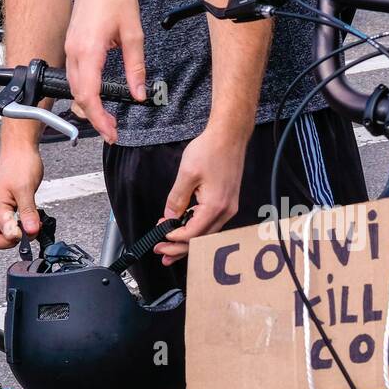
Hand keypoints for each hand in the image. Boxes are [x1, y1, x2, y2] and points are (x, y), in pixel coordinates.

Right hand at [0, 146, 43, 248]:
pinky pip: (8, 226)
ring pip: (0, 235)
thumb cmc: (20, 164)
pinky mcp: (5, 209)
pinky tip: (29, 218)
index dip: (14, 239)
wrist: (19, 150)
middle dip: (10, 241)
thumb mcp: (26, 189)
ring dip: (17, 233)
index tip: (29, 229)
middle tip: (27, 229)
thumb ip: (28, 213)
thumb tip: (30, 232)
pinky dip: (19, 226)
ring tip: (30, 221)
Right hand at [65, 0, 149, 143]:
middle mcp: (73, 50)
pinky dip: (84, 91)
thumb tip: (139, 95)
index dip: (98, 118)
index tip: (111, 133)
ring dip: (88, 106)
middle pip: (78, 95)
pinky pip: (73, 74)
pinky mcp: (71, 44)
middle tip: (113, 132)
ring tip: (107, 119)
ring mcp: (69, 47)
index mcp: (89, 49)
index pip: (89, 95)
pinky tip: (97, 98)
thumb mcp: (134, 36)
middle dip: (94, 118)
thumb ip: (135, 69)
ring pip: (73, 86)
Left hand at [155, 124, 248, 265]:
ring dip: (187, 241)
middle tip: (161, 253)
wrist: (229, 136)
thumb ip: (176, 199)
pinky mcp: (227, 203)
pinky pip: (210, 223)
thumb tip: (168, 218)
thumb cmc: (211, 150)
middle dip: (179, 248)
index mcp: (215, 206)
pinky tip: (183, 230)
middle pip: (201, 239)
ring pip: (206, 233)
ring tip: (170, 248)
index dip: (174, 238)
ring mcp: (228, 208)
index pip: (192, 233)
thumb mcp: (187, 174)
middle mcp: (226, 211)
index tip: (159, 237)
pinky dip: (196, 229)